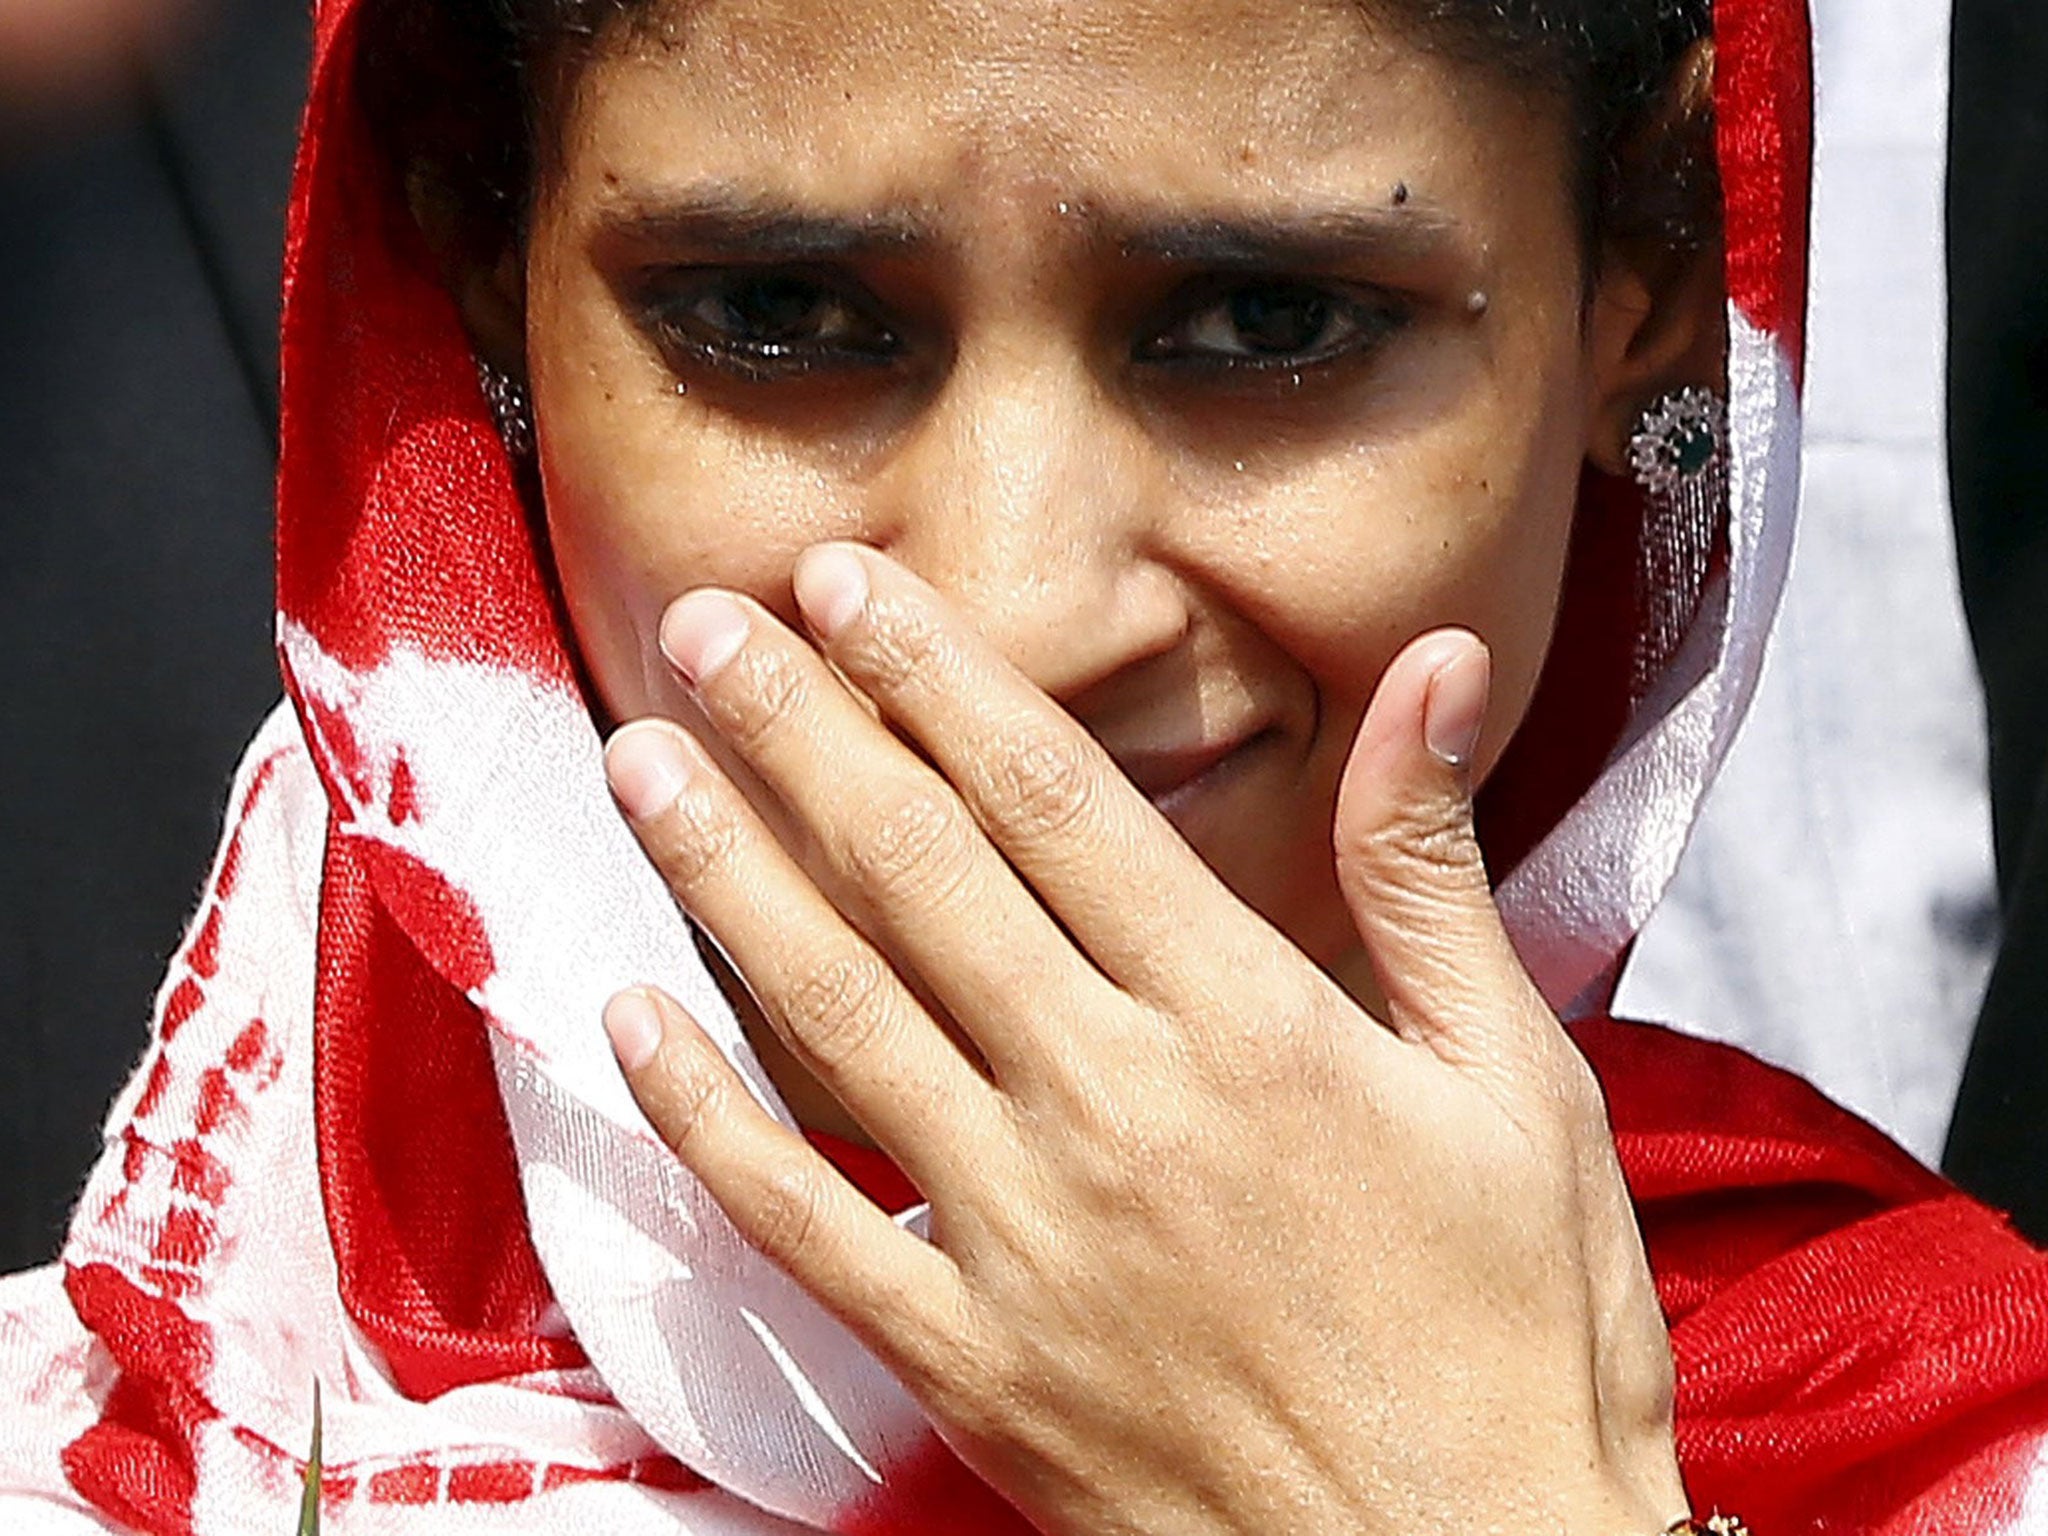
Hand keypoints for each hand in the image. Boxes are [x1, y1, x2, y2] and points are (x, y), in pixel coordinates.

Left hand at [601, 543, 1687, 1535]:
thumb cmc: (1516, 1328)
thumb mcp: (1518, 1080)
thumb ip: (1428, 868)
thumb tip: (1439, 665)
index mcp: (1246, 1021)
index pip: (1054, 798)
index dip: (939, 673)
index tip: (850, 586)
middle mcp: (1113, 1106)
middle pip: (921, 875)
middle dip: (802, 732)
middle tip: (709, 624)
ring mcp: (1024, 1239)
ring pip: (839, 1015)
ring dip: (727, 875)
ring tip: (643, 762)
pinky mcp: (970, 1360)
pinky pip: (803, 1221)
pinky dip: (705, 1120)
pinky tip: (630, 1018)